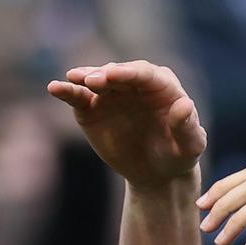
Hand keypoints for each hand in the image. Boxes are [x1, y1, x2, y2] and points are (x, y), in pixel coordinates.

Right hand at [46, 62, 206, 188]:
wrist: (157, 172)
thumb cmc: (178, 154)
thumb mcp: (191, 145)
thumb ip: (188, 126)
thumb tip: (185, 104)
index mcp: (162, 85)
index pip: (145, 73)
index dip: (128, 72)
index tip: (113, 74)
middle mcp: (134, 83)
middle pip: (118, 73)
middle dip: (105, 75)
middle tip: (92, 80)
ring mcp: (112, 93)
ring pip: (96, 80)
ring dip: (84, 78)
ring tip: (72, 79)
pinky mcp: (93, 107)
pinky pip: (79, 97)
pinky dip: (67, 92)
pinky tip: (55, 88)